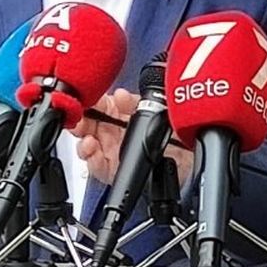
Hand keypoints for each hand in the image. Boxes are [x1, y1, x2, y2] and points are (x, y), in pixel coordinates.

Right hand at [73, 89, 195, 185]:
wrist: (188, 156)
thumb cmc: (170, 129)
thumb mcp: (151, 107)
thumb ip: (133, 103)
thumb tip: (119, 95)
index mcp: (116, 113)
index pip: (94, 106)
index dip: (85, 104)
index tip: (81, 102)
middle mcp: (110, 132)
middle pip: (85, 128)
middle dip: (78, 125)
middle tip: (78, 123)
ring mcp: (111, 152)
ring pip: (87, 148)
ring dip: (83, 144)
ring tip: (88, 140)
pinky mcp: (114, 170)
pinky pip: (97, 167)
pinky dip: (92, 161)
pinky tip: (94, 153)